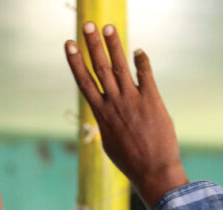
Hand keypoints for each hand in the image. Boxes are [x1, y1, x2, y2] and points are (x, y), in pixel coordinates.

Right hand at [65, 22, 188, 207]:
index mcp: (101, 114)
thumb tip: (103, 115)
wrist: (153, 171)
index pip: (84, 81)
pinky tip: (138, 51)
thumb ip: (106, 123)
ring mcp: (133, 101)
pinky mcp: (152, 101)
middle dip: (92, 45)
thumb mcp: (110, 143)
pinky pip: (145, 75)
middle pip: (100, 68)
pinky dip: (141, 62)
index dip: (76, 61)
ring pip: (120, 67)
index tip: (69, 43)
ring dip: (114, 46)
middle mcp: (114, 103)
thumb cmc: (130, 161)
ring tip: (108, 28)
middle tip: (87, 25)